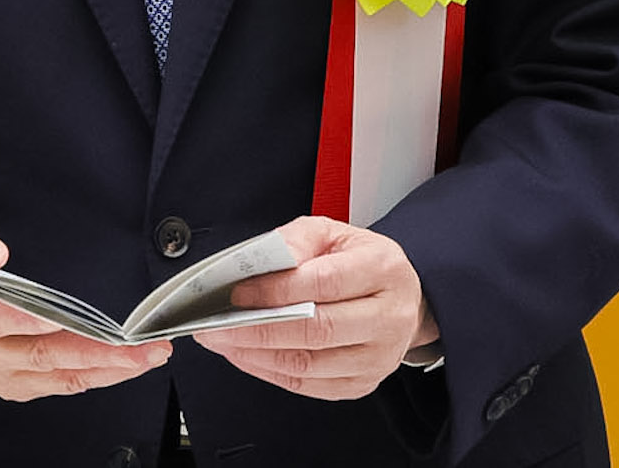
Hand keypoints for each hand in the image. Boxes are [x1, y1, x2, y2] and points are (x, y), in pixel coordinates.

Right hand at [0, 220, 171, 401]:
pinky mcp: (10, 383)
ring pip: (55, 377)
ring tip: (145, 358)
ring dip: (104, 371)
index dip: (31, 319)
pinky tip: (118, 371)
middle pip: (41, 355)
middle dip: (96, 352)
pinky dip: (89, 380)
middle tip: (138, 345)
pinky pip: (54, 386)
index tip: (65, 317)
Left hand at [194, 216, 438, 398]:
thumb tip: (265, 262)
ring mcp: (378, 357)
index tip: (239, 292)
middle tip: (218, 324)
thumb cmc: (362, 263)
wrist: (401, 297)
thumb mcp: (334, 232)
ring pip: (309, 364)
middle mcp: (388, 317)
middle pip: (316, 330)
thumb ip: (297, 239)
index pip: (324, 283)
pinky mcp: (362, 384)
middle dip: (257, 329)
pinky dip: (269, 372)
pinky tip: (246, 356)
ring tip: (223, 340)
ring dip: (256, 355)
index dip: (276, 290)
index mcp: (383, 270)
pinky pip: (308, 386)